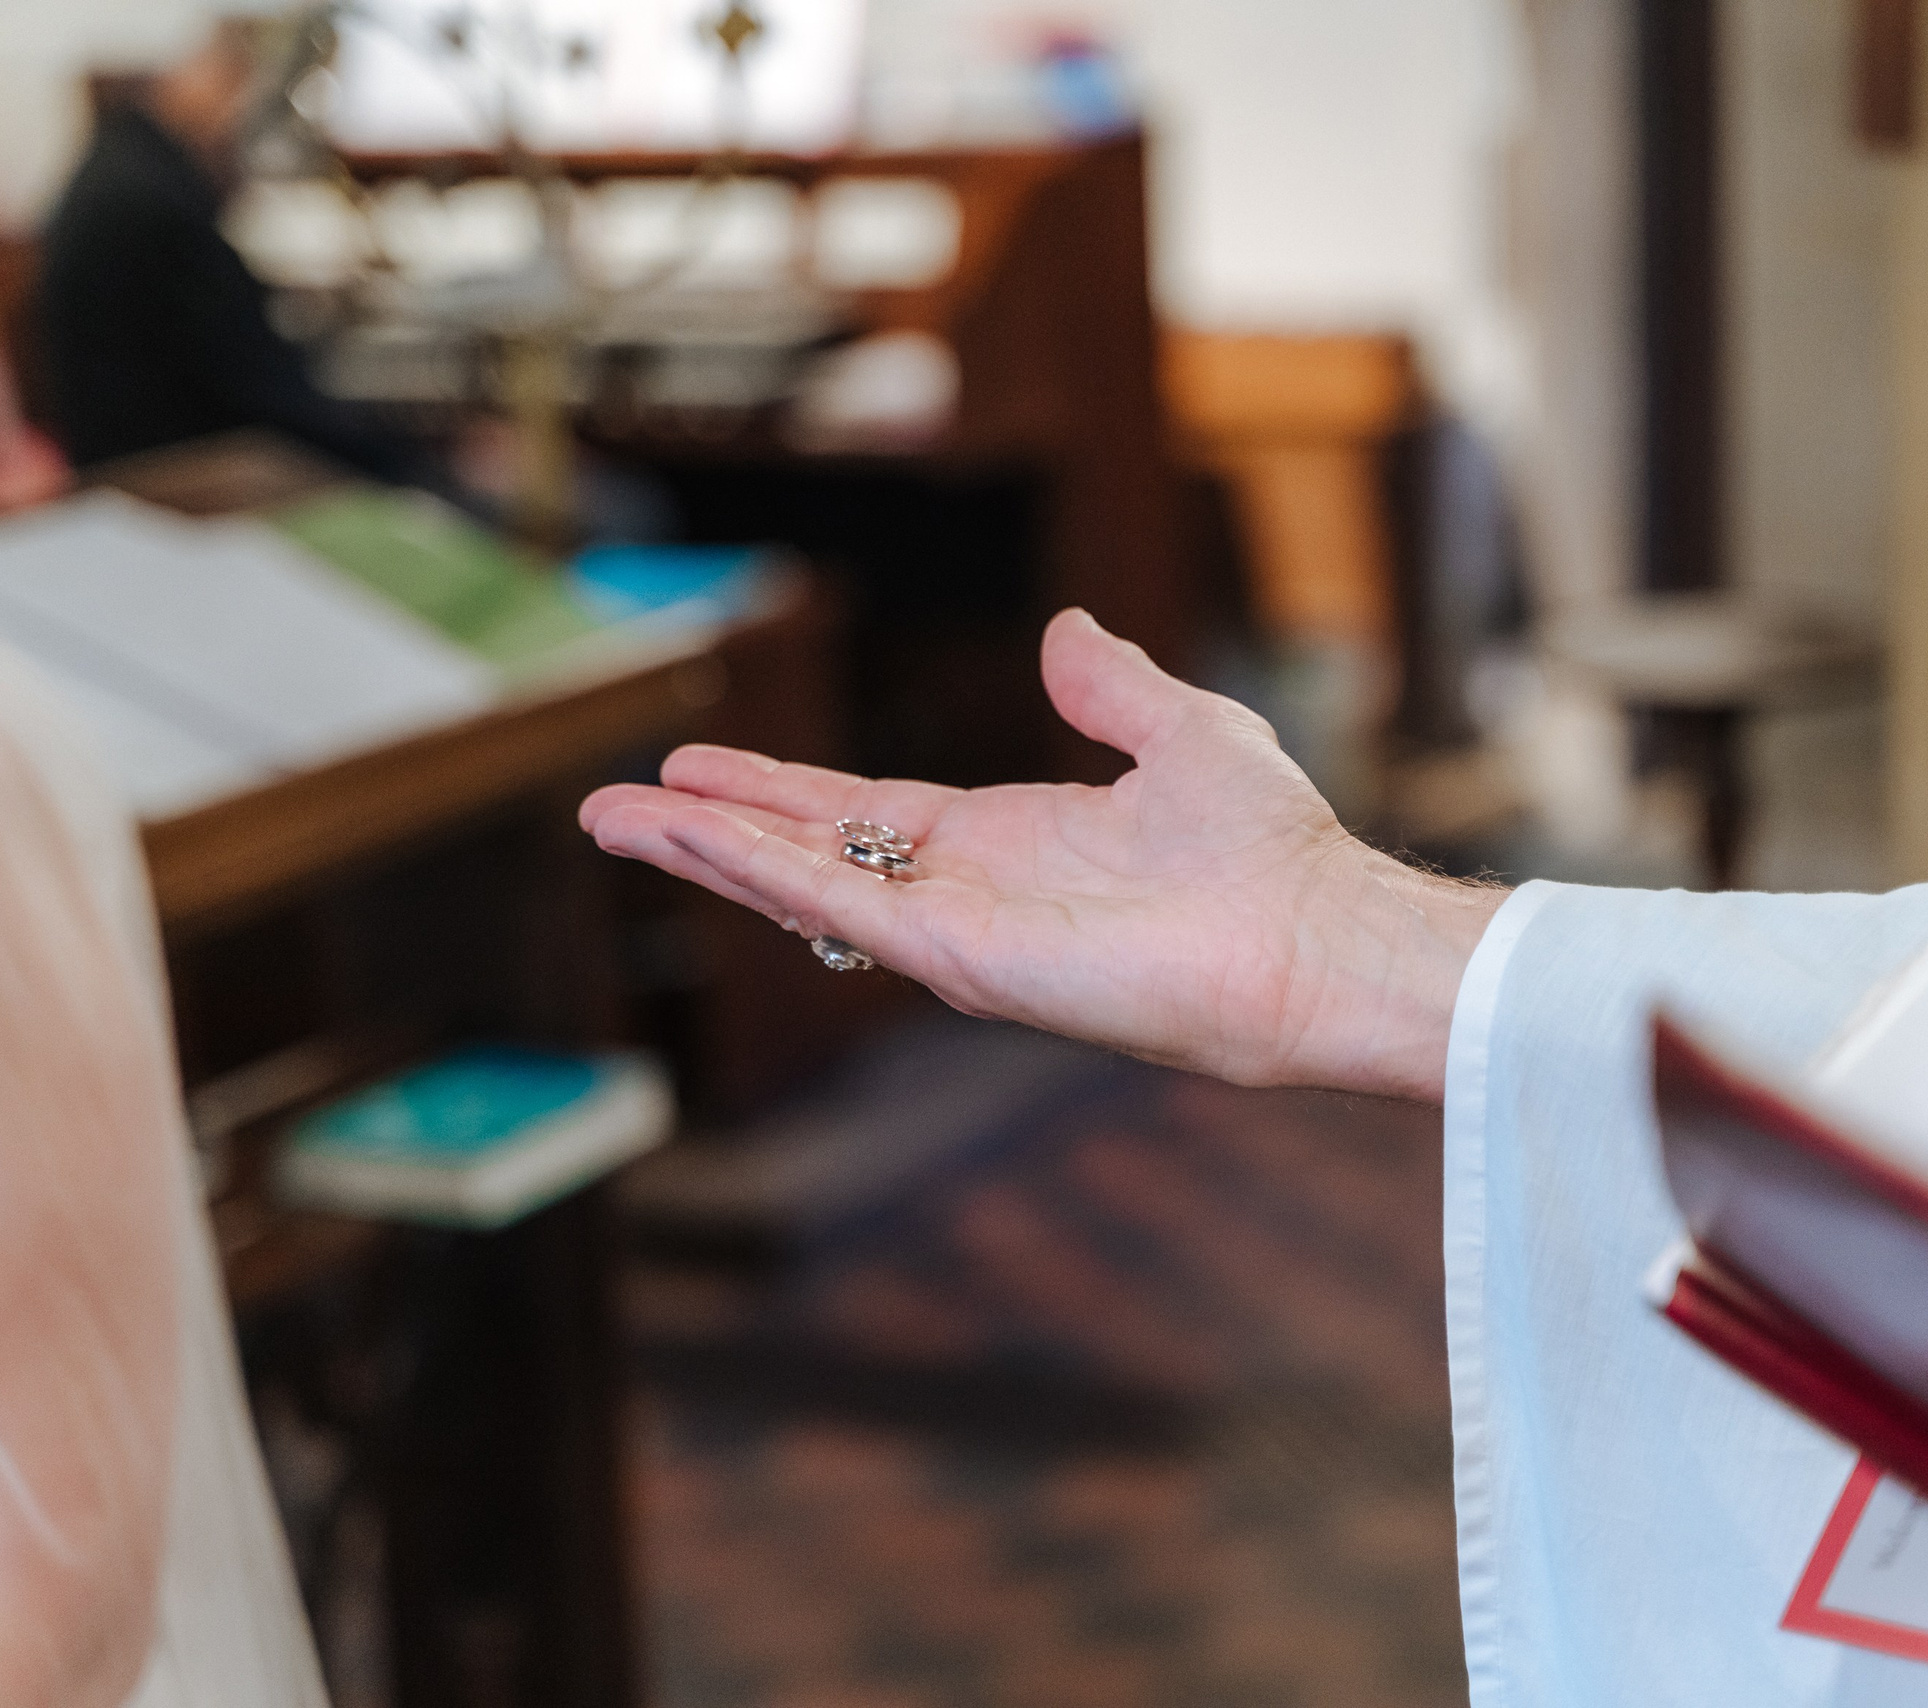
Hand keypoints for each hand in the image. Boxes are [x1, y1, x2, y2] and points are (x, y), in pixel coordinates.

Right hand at [580, 609, 1499, 1101]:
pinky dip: (764, 871)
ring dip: (705, 852)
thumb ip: (1110, 686)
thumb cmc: (1268, 849)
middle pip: (805, 854)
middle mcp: (966, 891)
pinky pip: (843, 908)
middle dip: (709, 830)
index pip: (859, 814)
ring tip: (614, 819)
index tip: (697, 769)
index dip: (776, 793)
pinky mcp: (965, 960)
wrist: (1313, 931)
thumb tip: (1068, 630)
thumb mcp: (1181, 729)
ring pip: (800, 885)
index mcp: (1006, 840)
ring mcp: (957, 931)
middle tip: (614, 804)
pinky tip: (697, 838)